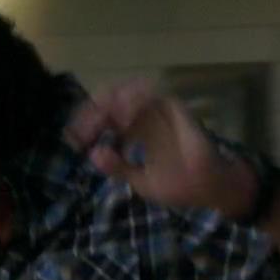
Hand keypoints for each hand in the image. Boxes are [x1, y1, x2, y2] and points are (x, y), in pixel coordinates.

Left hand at [64, 78, 252, 214]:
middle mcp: (143, 116)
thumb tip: (92, 155)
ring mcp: (159, 110)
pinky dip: (135, 100)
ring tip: (99, 122)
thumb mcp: (139, 181)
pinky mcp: (175, 109)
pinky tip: (122, 117)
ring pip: (129, 90)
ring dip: (110, 102)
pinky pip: (154, 94)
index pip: (104, 116)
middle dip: (92, 110)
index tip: (73, 139)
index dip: (86, 123)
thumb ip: (117, 168)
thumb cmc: (177, 185)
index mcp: (133, 130)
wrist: (207, 189)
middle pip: (110, 98)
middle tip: (81, 129)